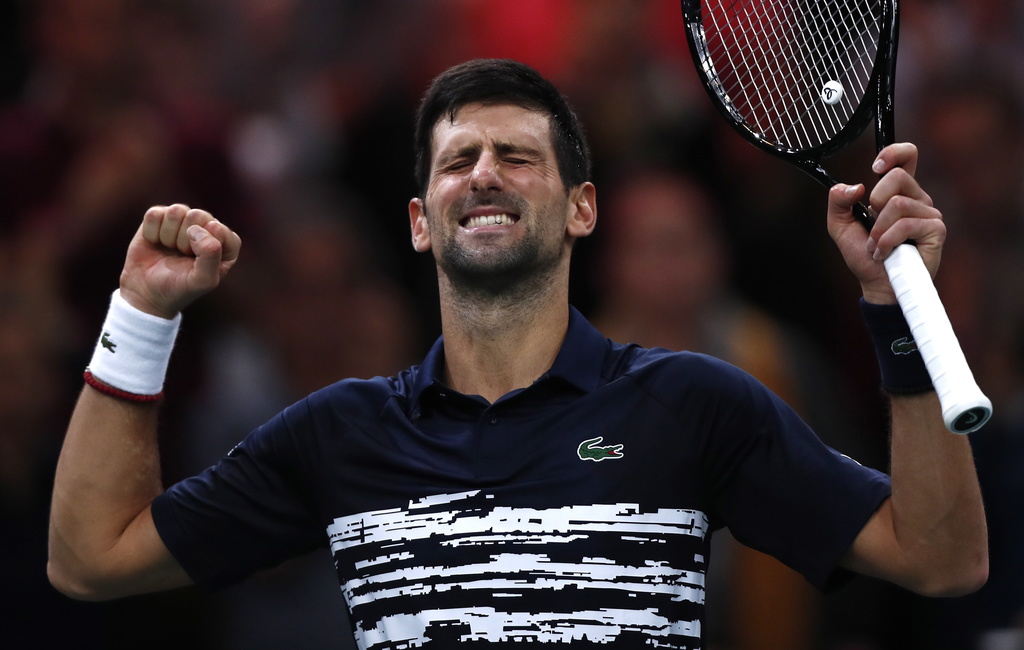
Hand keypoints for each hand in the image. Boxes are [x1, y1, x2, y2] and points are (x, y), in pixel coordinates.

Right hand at [120, 204, 241, 318]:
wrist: (147, 293)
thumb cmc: (180, 288)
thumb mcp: (203, 280)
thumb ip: (211, 256)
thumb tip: (198, 229)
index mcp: (225, 244)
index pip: (220, 229)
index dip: (204, 244)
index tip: (195, 260)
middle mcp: (206, 228)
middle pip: (198, 215)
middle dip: (185, 240)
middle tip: (181, 255)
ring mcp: (182, 221)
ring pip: (176, 211)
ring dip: (168, 235)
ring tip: (169, 249)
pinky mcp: (160, 218)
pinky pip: (155, 214)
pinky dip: (151, 232)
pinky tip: (155, 243)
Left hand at [827, 143, 945, 303]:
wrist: (876, 284)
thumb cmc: (864, 255)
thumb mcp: (840, 225)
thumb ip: (838, 201)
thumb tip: (855, 187)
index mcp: (897, 192)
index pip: (907, 157)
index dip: (894, 153)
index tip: (875, 166)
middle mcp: (917, 198)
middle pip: (897, 177)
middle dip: (874, 203)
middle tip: (872, 225)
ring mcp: (929, 213)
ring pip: (897, 203)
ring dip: (877, 230)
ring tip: (876, 246)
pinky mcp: (936, 230)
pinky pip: (905, 224)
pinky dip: (887, 241)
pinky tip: (885, 253)